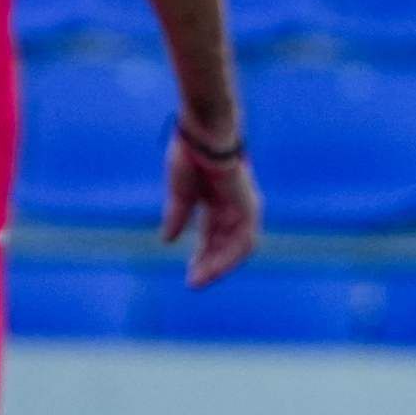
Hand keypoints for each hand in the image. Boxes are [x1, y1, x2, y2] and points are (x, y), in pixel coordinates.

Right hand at [163, 127, 261, 288]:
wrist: (203, 132)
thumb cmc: (191, 152)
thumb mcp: (180, 192)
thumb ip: (177, 216)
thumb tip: (167, 241)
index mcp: (217, 202)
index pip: (212, 237)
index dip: (202, 256)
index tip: (189, 275)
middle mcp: (234, 208)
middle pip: (225, 245)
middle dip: (209, 264)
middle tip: (192, 282)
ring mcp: (244, 207)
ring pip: (237, 247)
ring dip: (219, 265)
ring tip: (200, 279)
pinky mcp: (248, 206)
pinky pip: (244, 239)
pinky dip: (229, 255)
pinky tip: (213, 266)